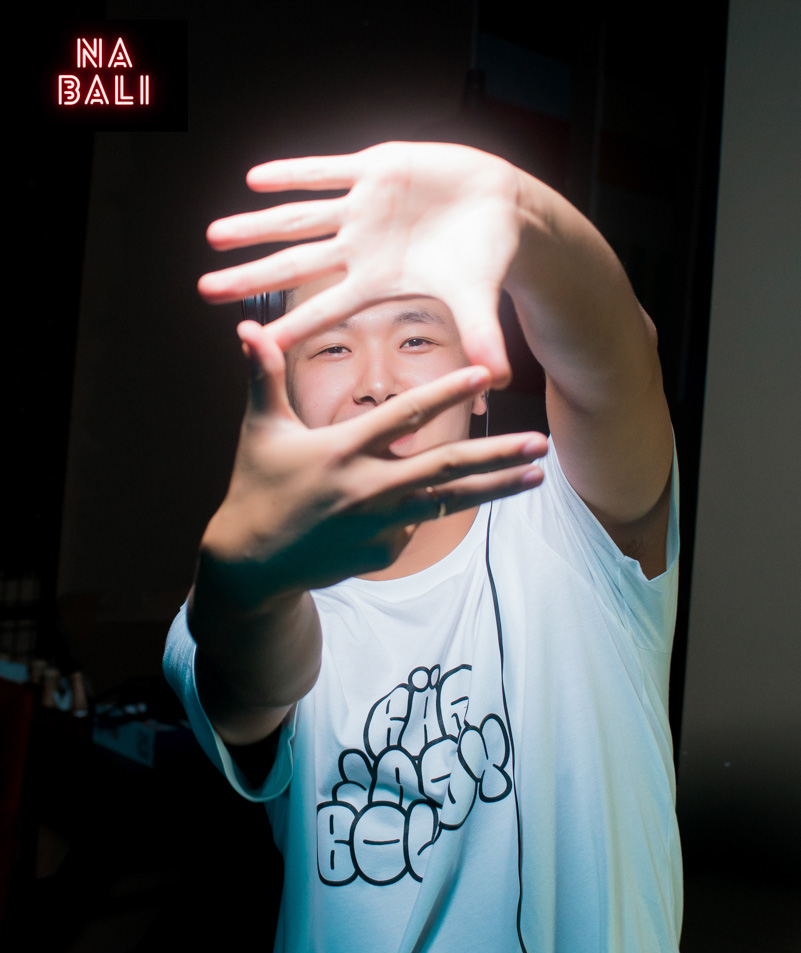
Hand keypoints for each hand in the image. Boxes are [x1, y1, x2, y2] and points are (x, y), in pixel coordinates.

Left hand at [197, 142, 522, 384]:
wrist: (499, 205)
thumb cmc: (483, 256)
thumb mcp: (478, 300)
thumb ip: (480, 336)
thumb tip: (495, 380)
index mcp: (377, 282)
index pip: (325, 310)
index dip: (290, 325)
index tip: (253, 340)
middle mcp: (359, 248)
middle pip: (294, 264)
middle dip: (251, 275)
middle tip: (207, 290)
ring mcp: (362, 208)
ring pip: (298, 217)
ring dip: (256, 226)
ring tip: (214, 236)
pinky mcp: (375, 168)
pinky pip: (326, 170)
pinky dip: (293, 173)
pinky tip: (255, 180)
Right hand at [199, 323, 545, 607]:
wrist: (251, 562)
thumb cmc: (257, 485)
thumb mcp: (262, 429)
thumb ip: (264, 375)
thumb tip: (247, 324)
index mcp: (342, 450)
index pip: (404, 416)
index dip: (446, 393)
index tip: (485, 375)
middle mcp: (369, 488)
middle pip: (447, 468)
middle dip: (499, 455)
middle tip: (541, 443)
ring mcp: (379, 525)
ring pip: (449, 502)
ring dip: (497, 489)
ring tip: (537, 475)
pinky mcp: (383, 553)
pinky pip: (413, 524)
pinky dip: (416, 510)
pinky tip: (395, 508)